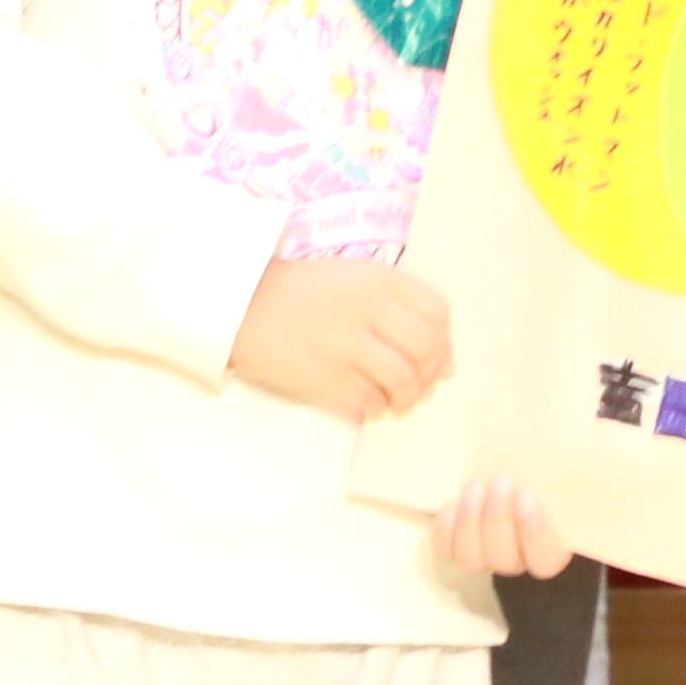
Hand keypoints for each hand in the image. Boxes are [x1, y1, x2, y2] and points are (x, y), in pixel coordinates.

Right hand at [231, 254, 450, 423]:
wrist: (241, 304)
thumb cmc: (301, 292)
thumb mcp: (353, 277)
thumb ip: (397, 305)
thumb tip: (442, 358)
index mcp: (378, 278)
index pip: (437, 312)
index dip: (444, 342)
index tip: (436, 358)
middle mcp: (367, 307)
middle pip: (427, 347)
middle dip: (431, 373)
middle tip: (419, 385)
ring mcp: (345, 342)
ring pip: (403, 379)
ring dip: (408, 397)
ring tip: (397, 399)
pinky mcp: (324, 374)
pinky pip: (370, 400)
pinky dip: (378, 407)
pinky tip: (370, 403)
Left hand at [434, 477, 572, 579]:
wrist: (520, 468)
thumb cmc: (552, 468)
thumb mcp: (571, 469)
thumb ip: (583, 466)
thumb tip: (606, 436)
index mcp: (555, 546)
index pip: (546, 559)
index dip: (534, 535)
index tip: (529, 498)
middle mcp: (520, 559)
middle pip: (504, 561)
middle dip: (497, 521)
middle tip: (500, 482)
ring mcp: (488, 554)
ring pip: (474, 560)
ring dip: (471, 524)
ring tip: (474, 487)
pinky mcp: (461, 544)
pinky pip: (447, 551)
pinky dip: (445, 531)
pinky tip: (450, 504)